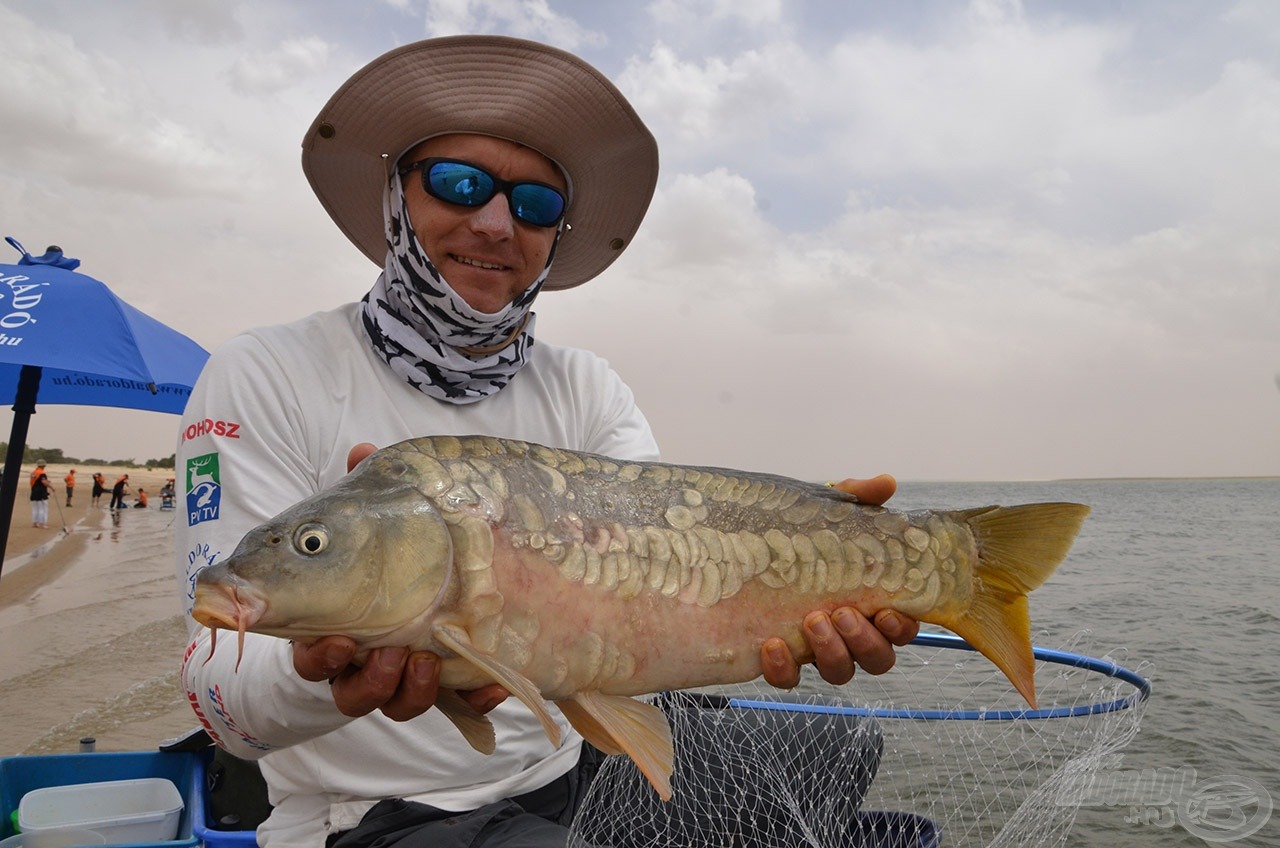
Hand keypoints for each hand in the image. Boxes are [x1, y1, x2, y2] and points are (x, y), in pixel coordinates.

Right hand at [283, 443, 510, 720]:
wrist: (445, 580)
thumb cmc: (387, 557)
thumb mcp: (375, 524)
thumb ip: (365, 494)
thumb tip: (362, 450)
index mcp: (336, 630)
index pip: (313, 657)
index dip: (320, 656)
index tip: (339, 639)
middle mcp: (365, 663)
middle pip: (352, 693)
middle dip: (371, 680)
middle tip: (391, 652)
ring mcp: (407, 678)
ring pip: (397, 705)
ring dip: (411, 691)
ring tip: (427, 660)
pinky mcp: (451, 686)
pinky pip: (462, 705)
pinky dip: (476, 698)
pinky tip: (492, 686)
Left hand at [759, 474, 919, 688]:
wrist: (750, 545)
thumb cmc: (803, 532)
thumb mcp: (828, 511)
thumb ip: (858, 498)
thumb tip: (886, 483)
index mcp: (872, 603)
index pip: (900, 628)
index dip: (901, 628)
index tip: (888, 612)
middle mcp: (850, 634)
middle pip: (877, 659)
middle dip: (864, 640)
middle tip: (841, 613)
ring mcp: (818, 651)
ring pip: (841, 673)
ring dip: (831, 652)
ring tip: (812, 621)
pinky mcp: (783, 660)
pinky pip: (789, 679)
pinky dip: (784, 669)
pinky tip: (772, 646)